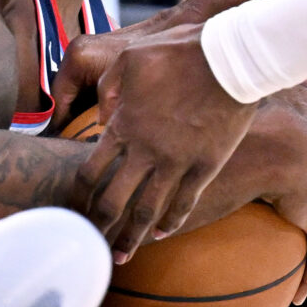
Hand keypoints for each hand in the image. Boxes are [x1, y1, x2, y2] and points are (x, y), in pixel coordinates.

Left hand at [59, 18, 257, 258]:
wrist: (231, 58)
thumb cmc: (179, 51)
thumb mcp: (131, 58)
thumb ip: (108, 89)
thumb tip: (100, 118)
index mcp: (124, 126)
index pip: (90, 172)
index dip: (79, 197)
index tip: (74, 210)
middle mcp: (146, 151)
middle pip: (113, 202)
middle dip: (98, 227)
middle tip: (90, 244)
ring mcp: (178, 162)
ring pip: (147, 211)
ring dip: (132, 237)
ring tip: (121, 255)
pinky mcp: (206, 165)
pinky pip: (185, 203)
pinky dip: (171, 222)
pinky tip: (162, 235)